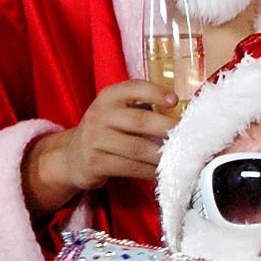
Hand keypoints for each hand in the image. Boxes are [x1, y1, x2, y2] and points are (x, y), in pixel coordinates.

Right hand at [23, 79, 179, 215]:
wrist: (72, 157)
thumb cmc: (106, 133)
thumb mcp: (117, 113)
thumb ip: (142, 110)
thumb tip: (181, 118)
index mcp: (108, 98)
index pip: (132, 88)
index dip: (154, 92)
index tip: (174, 100)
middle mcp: (99, 115)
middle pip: (139, 121)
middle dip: (167, 129)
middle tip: (188, 137)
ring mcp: (95, 140)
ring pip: (137, 148)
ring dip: (162, 155)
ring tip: (180, 158)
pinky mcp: (95, 163)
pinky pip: (130, 168)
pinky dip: (150, 171)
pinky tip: (162, 172)